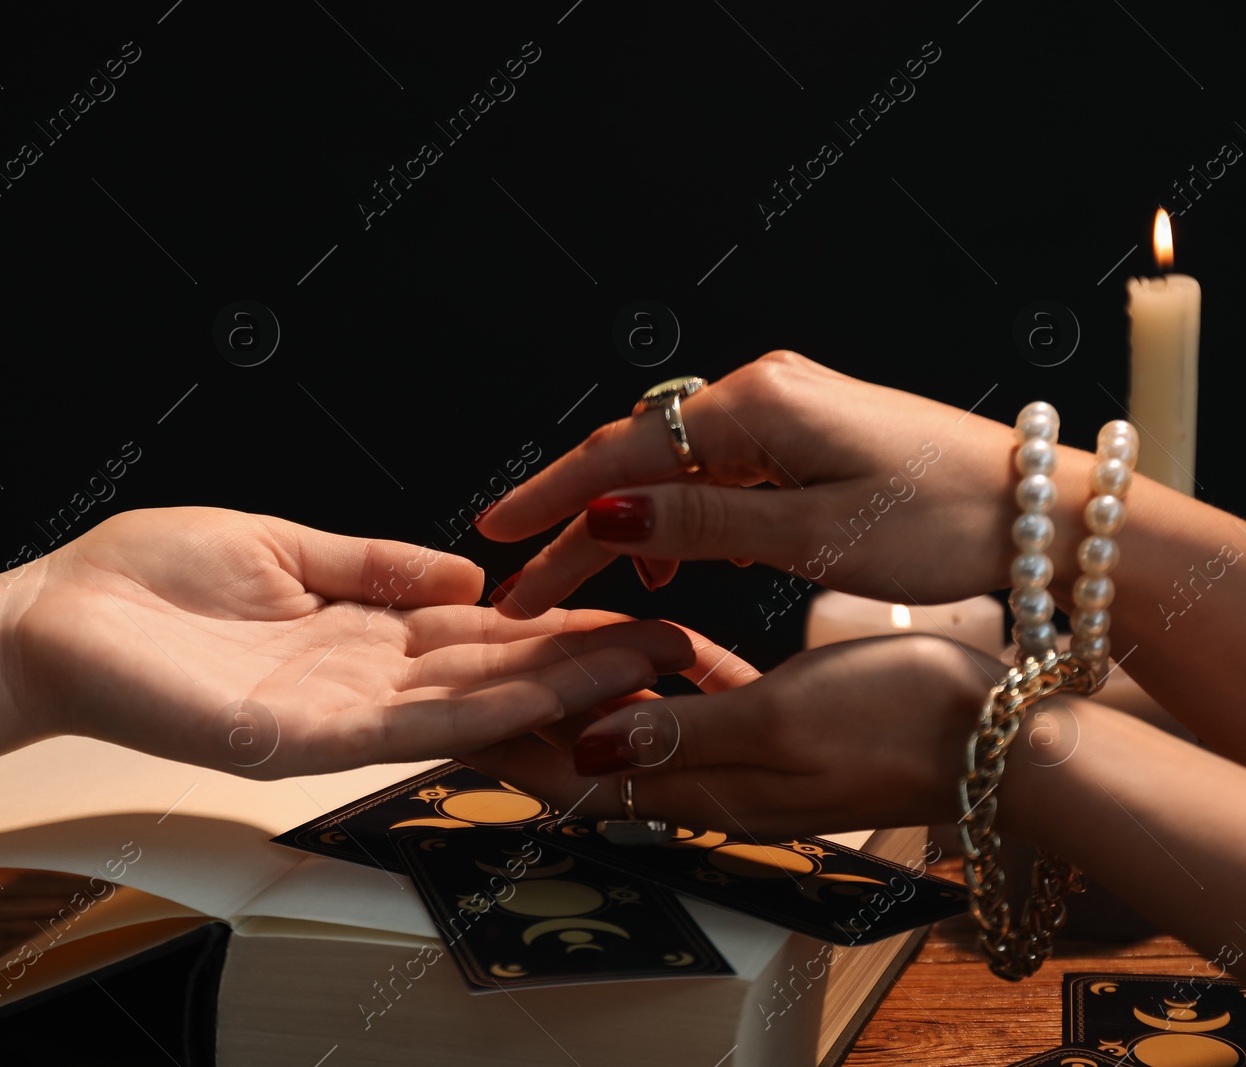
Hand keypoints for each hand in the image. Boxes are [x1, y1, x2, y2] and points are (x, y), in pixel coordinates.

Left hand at [0, 507, 694, 777]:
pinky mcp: (307, 742)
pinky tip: (557, 690)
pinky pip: (417, 726)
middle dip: (589, 663)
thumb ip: (374, 564)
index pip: (482, 634)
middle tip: (681, 650)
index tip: (636, 610)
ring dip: (565, 688)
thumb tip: (465, 572)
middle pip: (496, 677)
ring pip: (476, 707)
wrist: (51, 621)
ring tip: (650, 664)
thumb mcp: (281, 547)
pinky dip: (492, 711)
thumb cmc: (145, 580)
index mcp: (359, 629)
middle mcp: (363, 680)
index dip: (560, 625)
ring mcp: (340, 716)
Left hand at [463, 634, 1006, 838]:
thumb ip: (680, 735)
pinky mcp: (780, 738)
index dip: (512, 746)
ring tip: (550, 646)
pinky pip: (702, 713)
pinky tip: (665, 650)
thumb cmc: (902, 720)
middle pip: (597, 755)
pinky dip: (670, 684)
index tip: (455, 712)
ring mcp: (748, 765)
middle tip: (484, 666)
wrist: (1004, 740)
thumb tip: (586, 747)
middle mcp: (715, 786)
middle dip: (538, 713)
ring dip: (596, 694)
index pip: (578, 779)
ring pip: (643, 729)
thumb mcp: (781, 721)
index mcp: (706, 788)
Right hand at [477, 351, 1027, 615]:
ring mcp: (783, 411)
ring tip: (600, 589)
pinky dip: (681, 517)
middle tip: (529, 589)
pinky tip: (673, 558)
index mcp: (757, 404)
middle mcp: (761, 392)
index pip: (621, 452)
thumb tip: (605, 514)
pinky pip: (714, 474)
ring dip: (630, 528)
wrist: (1037, 512)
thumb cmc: (943, 520)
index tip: (495, 534)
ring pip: (671, 471)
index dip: (551, 499)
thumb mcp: (811, 534)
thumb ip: (700, 522)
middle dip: (578, 526)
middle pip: (637, 462)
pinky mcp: (802, 435)